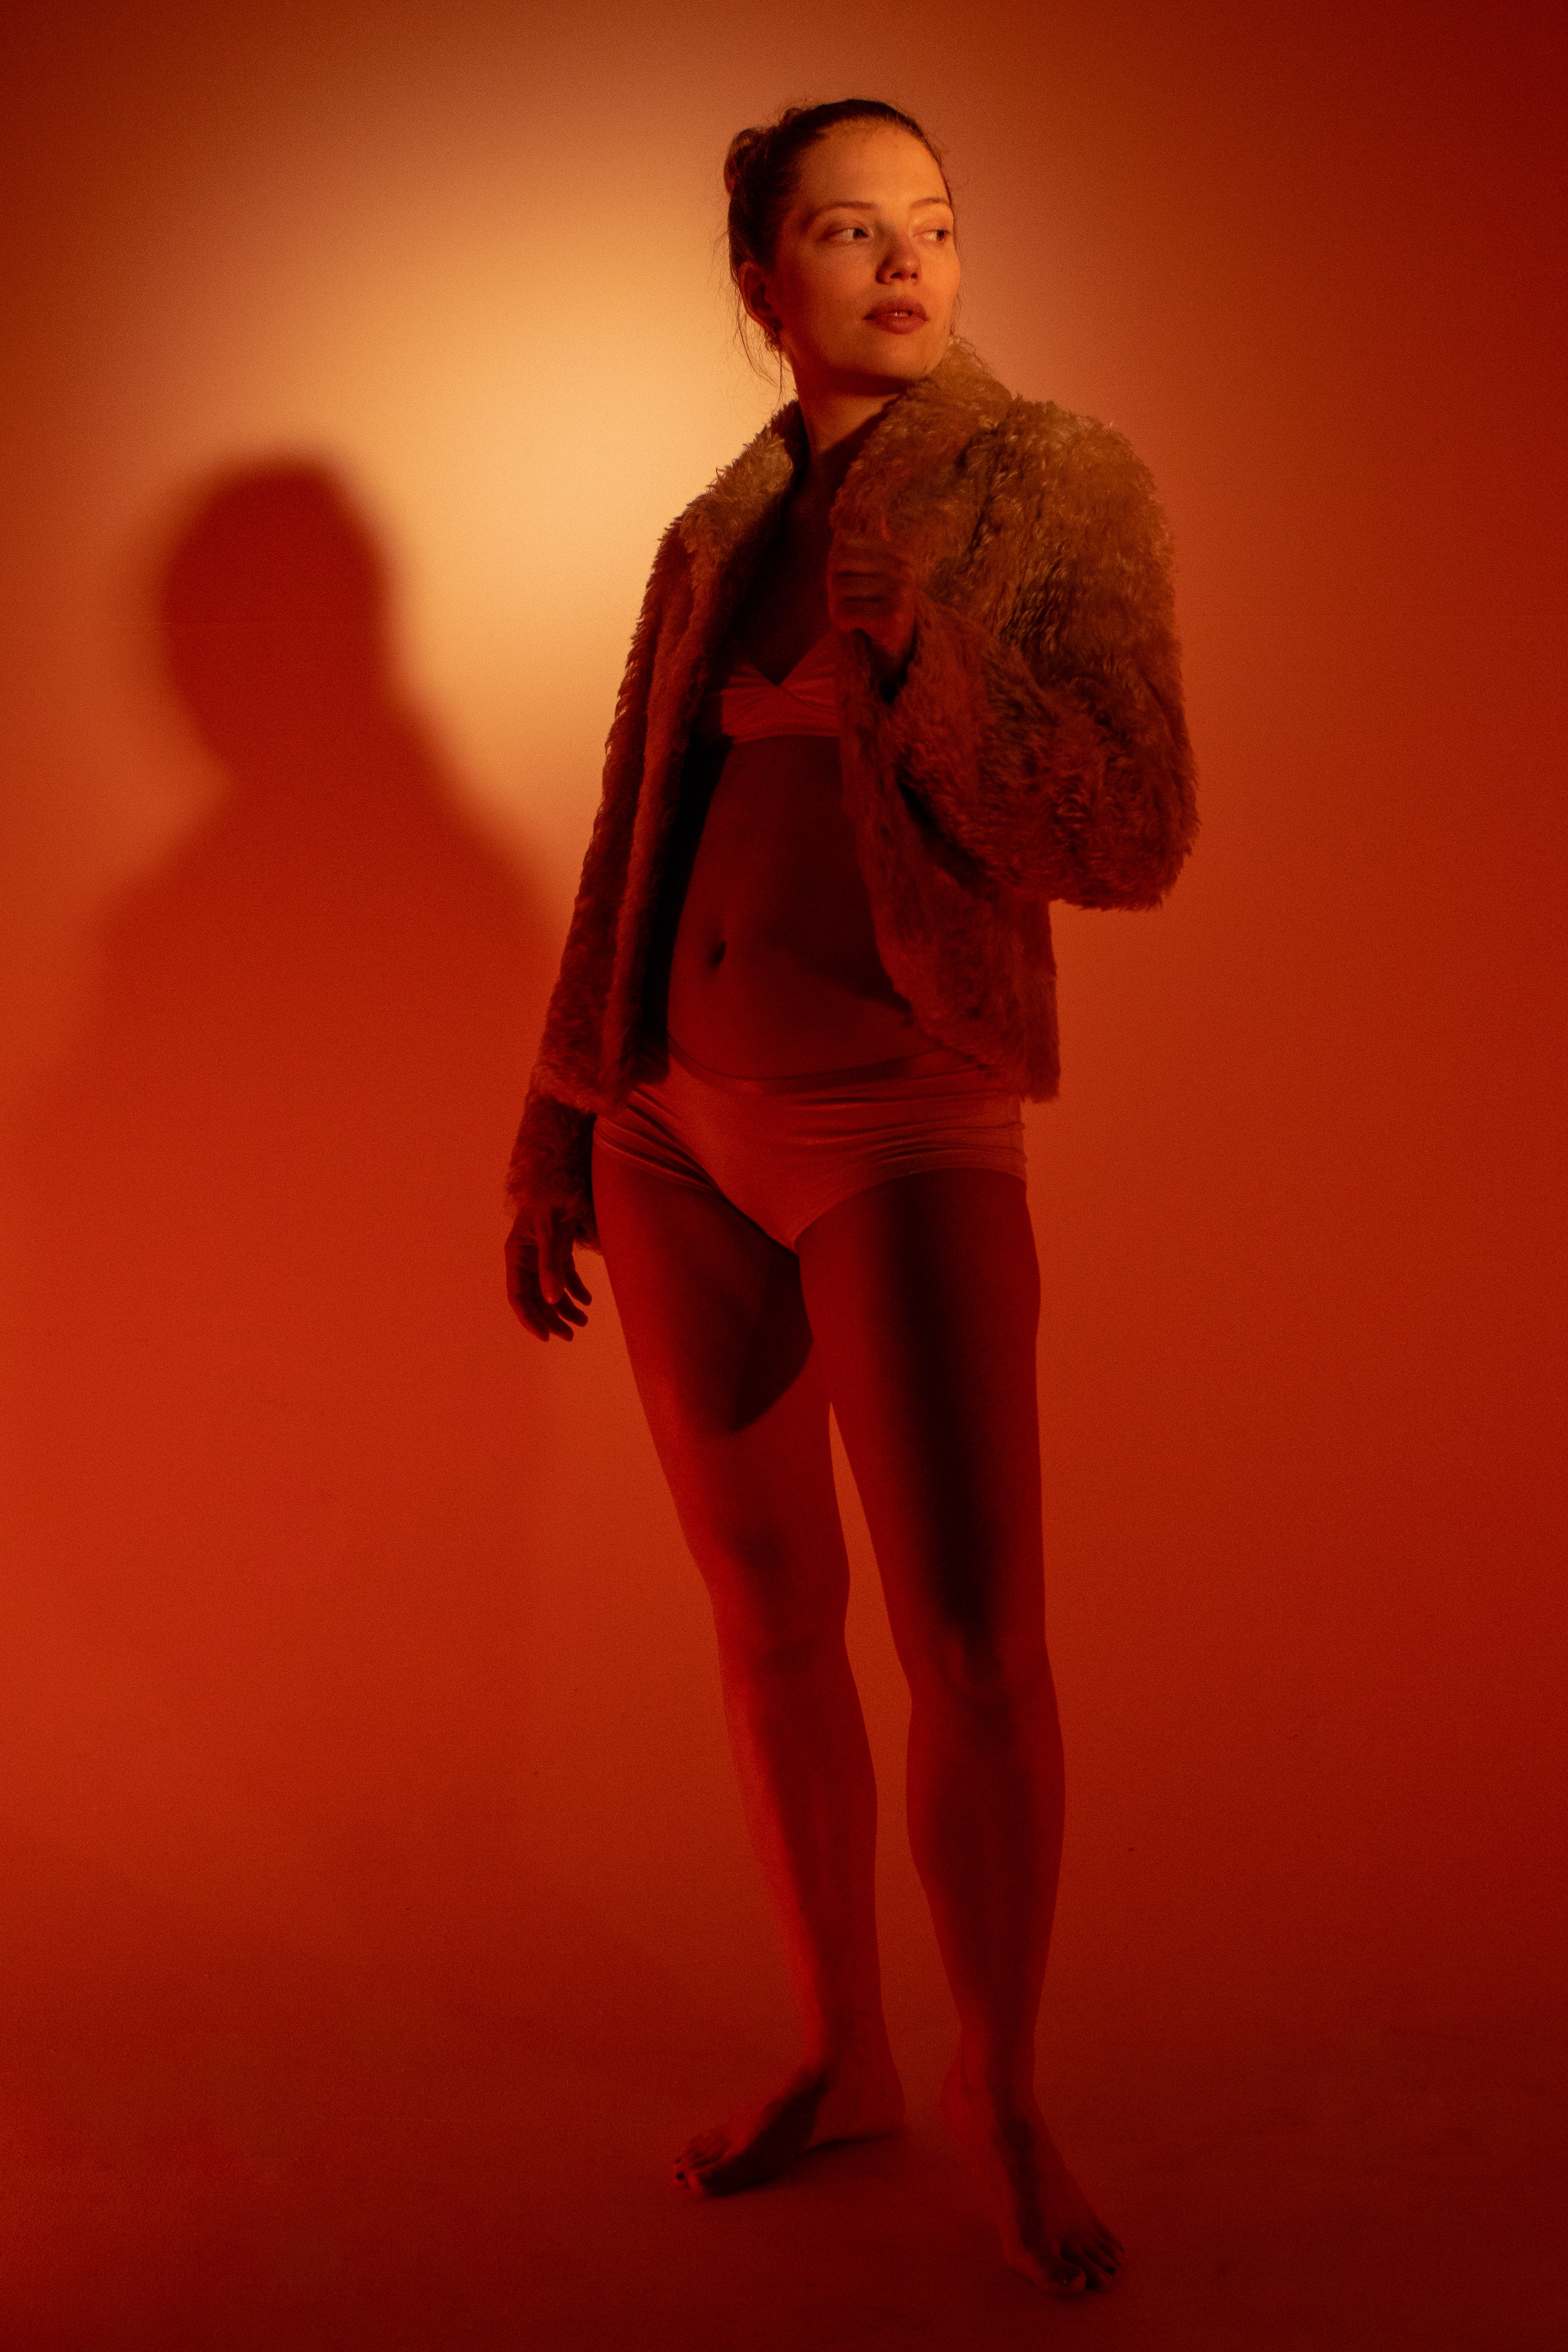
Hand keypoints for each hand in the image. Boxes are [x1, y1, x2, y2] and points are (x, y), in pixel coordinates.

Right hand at [504, 1203, 591, 1340]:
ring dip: (565, 1308)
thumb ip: (551, 1265)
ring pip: (551, 1289)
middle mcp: (527, 1257)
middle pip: (535, 1297)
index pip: (518, 1295)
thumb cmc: (554, 1198)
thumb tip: (552, 1299)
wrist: (567, 1170)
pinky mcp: (558, 1248)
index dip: (530, 1318)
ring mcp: (542, 1253)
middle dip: (551, 1318)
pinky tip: (587, 1301)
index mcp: (517, 1255)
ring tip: (583, 1322)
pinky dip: (575, 1290)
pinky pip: (564, 1276)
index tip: (546, 1337)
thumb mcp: (551, 1232)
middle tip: (570, 1335)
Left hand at [827, 526, 918, 682]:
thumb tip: (839, 532)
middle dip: (833, 587)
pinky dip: (842, 623)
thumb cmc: (878, 608)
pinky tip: (855, 628)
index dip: (835, 566)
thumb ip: (861, 551)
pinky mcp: (893, 615)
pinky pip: (845, 612)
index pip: (844, 543)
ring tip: (852, 617)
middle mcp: (903, 568)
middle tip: (845, 603)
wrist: (899, 648)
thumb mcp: (872, 575)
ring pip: (840, 589)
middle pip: (838, 564)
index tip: (848, 583)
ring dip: (837, 608)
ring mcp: (901, 590)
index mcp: (899, 552)